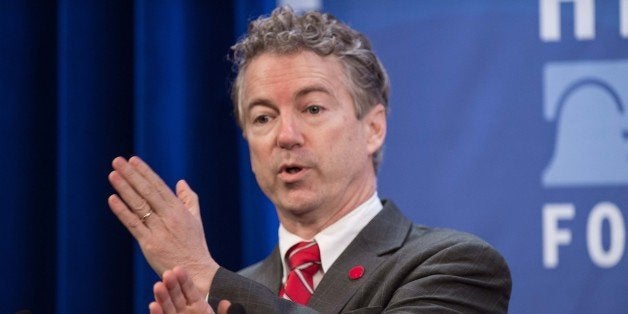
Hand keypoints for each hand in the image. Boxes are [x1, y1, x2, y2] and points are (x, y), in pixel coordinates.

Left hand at [108, 156, 218, 294]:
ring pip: (138, 205)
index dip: (145, 172)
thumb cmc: (194, 246)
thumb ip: (189, 199)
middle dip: (131, 175)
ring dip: (124, 188)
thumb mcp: (196, 220)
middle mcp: (168, 217)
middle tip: (117, 161)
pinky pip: (133, 224)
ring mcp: (158, 230)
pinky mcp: (149, 244)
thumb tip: (180, 182)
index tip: (133, 160)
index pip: (159, 186)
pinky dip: (122, 211)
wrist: (195, 271)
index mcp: (179, 209)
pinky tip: (113, 199)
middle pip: (147, 191)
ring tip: (112, 174)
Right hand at [150, 267, 231, 313]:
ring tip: (157, 286)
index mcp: (198, 308)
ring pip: (168, 308)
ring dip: (162, 298)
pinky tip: (153, 306)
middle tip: (167, 273)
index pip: (190, 290)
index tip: (178, 268)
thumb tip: (228, 303)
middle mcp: (184, 313)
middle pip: (177, 297)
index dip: (184, 280)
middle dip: (171, 285)